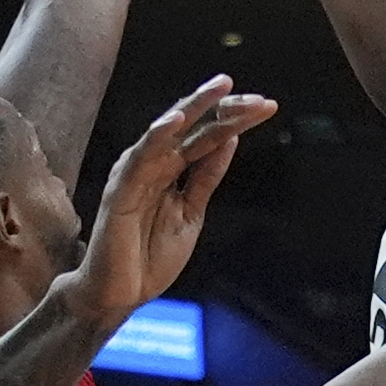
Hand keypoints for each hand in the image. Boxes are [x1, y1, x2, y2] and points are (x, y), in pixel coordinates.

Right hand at [65, 74, 277, 333]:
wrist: (120, 295)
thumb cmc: (149, 256)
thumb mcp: (192, 213)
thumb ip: (206, 177)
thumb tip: (230, 139)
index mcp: (171, 169)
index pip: (207, 136)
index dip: (235, 120)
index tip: (267, 106)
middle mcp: (153, 163)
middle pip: (193, 127)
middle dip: (224, 109)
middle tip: (256, 97)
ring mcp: (135, 173)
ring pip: (169, 132)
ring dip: (195, 109)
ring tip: (222, 89)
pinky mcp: (119, 191)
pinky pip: (139, 159)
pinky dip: (157, 138)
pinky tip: (176, 122)